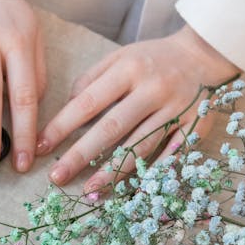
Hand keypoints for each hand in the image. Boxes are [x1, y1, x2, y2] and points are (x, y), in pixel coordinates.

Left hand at [36, 25, 238, 192]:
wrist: (203, 54)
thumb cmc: (153, 58)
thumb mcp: (120, 56)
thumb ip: (91, 79)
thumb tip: (67, 108)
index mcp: (129, 69)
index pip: (88, 102)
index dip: (62, 126)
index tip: (40, 147)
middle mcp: (152, 89)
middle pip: (112, 128)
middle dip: (81, 155)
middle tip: (57, 178)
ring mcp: (176, 109)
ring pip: (141, 146)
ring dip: (113, 172)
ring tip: (90, 191)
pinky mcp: (196, 125)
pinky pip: (172, 155)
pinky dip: (153, 173)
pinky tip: (134, 190)